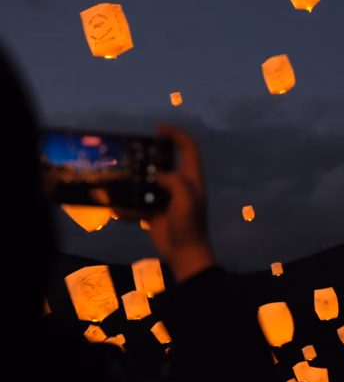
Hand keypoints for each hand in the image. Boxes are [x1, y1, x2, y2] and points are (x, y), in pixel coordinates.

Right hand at [114, 124, 214, 282]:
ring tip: (116, 181)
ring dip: (131, 184)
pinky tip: (115, 210)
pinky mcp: (154, 213)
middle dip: (147, 158)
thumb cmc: (189, 225)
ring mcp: (165, 199)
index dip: (176, 134)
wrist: (184, 253)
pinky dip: (126, 208)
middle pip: (163, 163)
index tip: (158, 127)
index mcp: (191, 179)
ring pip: (146, 184)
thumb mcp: (186, 199)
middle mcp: (179, 186)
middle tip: (130, 154)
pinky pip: (137, 205)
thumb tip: (157, 173)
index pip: (188, 148)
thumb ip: (174, 181)